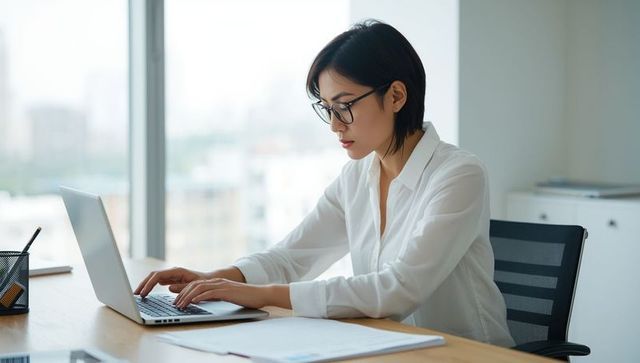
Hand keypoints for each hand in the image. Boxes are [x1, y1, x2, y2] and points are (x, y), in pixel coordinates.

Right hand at [134, 267, 206, 297]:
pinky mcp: (171, 279)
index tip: (143, 293)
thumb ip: (182, 287)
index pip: (158, 276)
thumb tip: (169, 288)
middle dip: (143, 284)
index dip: (149, 284)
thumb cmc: (203, 283)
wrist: (209, 280)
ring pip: (154, 278)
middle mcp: (172, 272)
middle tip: (135, 294)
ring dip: (145, 285)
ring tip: (137, 294)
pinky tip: (145, 293)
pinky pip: (157, 281)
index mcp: (177, 271)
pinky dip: (150, 286)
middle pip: (153, 275)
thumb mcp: (194, 286)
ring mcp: (171, 275)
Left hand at [173, 279, 288, 309]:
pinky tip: (195, 302)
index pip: (196, 285)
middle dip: (182, 295)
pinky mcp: (227, 291)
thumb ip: (215, 296)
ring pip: (200, 288)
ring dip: (188, 297)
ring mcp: (222, 285)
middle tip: (175, 305)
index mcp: (217, 282)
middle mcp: (218, 282)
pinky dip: (201, 297)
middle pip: (194, 285)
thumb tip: (203, 300)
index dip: (184, 292)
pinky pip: (211, 293)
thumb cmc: (246, 297)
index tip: (177, 301)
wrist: (261, 294)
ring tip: (181, 305)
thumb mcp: (227, 296)